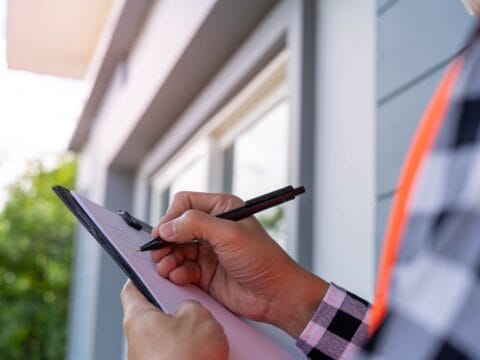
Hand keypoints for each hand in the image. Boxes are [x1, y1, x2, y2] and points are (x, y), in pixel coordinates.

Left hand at [121, 280, 227, 359]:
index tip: (153, 271)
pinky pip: (175, 353)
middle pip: (154, 313)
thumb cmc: (186, 358)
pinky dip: (189, 350)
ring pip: (167, 335)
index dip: (143, 276)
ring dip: (185, 332)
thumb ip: (190, 304)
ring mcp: (147, 358)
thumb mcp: (198, 315)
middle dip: (175, 308)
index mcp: (137, 317)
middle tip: (193, 304)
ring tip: (206, 332)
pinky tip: (206, 351)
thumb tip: (189, 310)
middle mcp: (136, 340)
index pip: (132, 288)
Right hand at [151, 191, 328, 337]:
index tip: (162, 232)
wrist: (276, 294)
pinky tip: (179, 277)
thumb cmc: (262, 258)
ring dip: (167, 259)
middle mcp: (213, 228)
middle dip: (165, 240)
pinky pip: (182, 269)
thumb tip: (167, 227)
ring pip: (176, 250)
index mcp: (221, 209)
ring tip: (166, 268)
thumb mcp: (229, 234)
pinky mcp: (205, 273)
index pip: (185, 203)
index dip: (171, 216)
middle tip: (157, 252)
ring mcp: (208, 251)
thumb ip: (196, 225)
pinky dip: (176, 273)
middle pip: (176, 228)